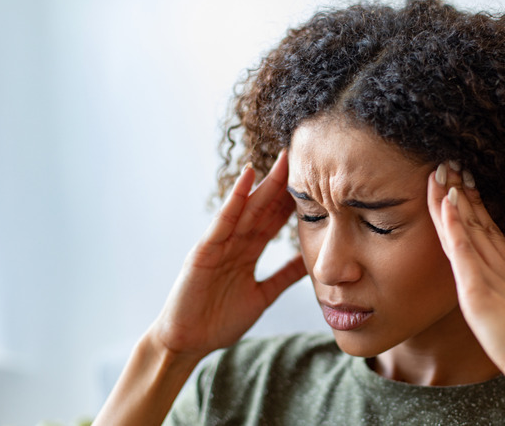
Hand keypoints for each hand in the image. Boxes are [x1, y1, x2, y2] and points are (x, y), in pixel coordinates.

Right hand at [151, 150, 306, 360]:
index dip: (292, 202)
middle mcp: (234, 243)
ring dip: (264, 184)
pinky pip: (223, 221)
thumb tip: (309, 263)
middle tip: (303, 160)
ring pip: (246, 209)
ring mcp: (219, 244)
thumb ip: (283, 277)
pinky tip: (248, 178)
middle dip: (282, 185)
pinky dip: (235, 199)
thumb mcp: (262, 296)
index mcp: (247, 252)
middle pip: (263, 208)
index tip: (316, 183)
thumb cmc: (219, 321)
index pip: (274, 221)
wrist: (188, 344)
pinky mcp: (204, 251)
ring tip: (282, 161)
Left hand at [427, 162, 504, 425]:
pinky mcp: (479, 291)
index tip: (466, 186)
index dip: (477, 209)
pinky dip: (453, 224)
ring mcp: (492, 278)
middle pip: (477, 223)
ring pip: (466, 229)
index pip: (492, 235)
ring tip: (440, 170)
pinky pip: (462, 250)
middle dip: (461, 193)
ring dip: (451, 199)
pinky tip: (445, 200)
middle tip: (448, 165)